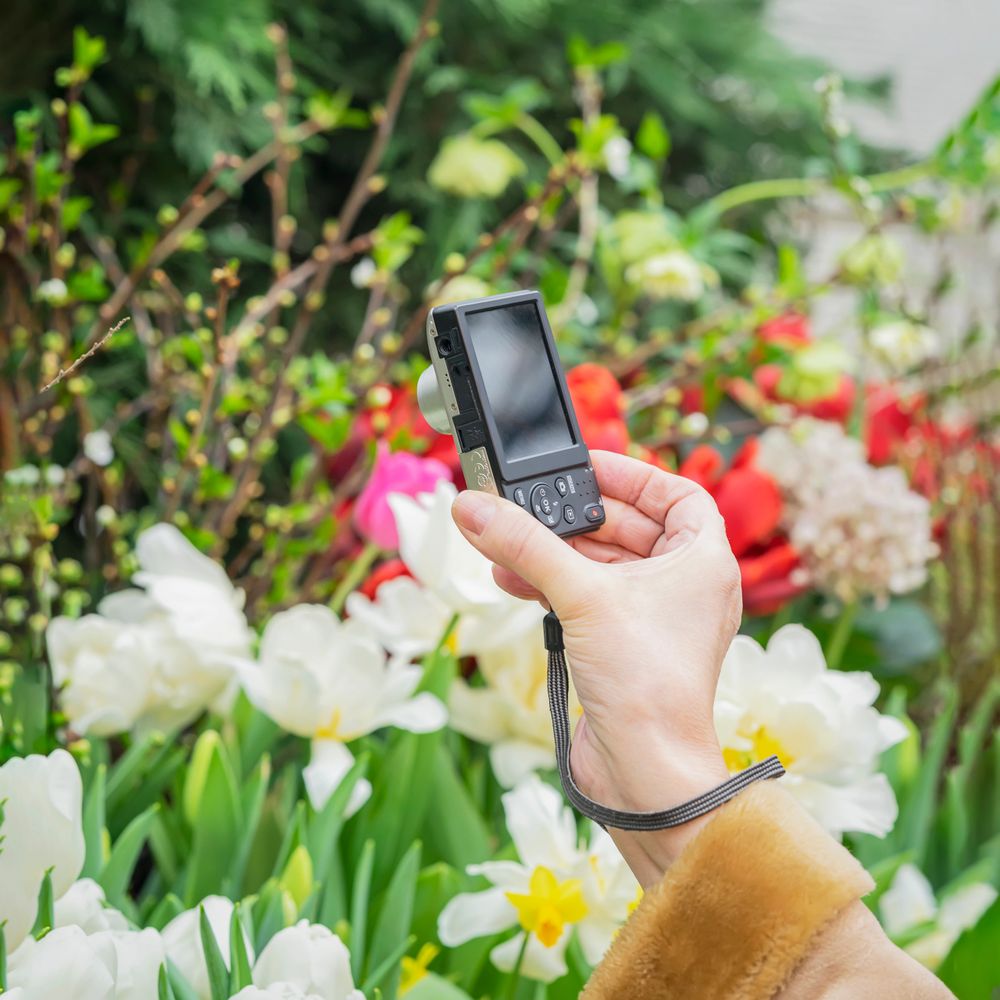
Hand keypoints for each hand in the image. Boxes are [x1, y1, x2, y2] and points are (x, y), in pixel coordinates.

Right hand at [451, 450, 740, 881]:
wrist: (647, 776)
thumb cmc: (647, 684)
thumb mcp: (581, 596)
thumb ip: (525, 545)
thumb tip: (474, 506)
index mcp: (702, 561)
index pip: (674, 493)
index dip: (630, 474)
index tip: (584, 467)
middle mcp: (685, 586)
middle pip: (628, 528)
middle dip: (574, 519)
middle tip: (529, 505)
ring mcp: (655, 620)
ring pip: (602, 566)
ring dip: (555, 554)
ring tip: (505, 544)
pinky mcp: (625, 648)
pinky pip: (588, 600)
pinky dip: (554, 586)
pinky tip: (513, 579)